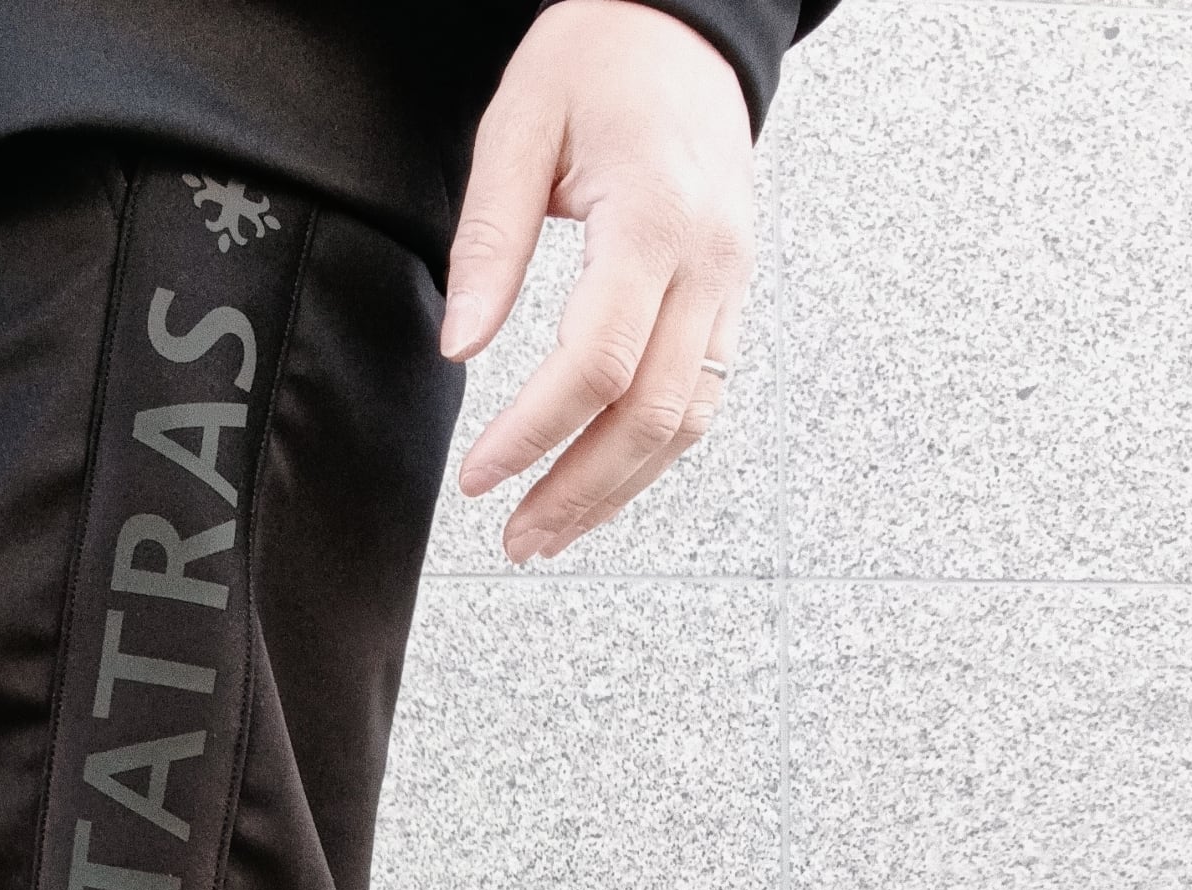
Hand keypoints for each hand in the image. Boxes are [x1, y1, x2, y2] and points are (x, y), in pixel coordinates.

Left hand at [443, 0, 757, 562]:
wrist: (686, 26)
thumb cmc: (600, 62)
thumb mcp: (519, 126)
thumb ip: (488, 241)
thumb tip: (460, 346)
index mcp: (655, 220)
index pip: (597, 363)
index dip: (535, 434)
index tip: (480, 476)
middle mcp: (709, 263)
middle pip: (651, 415)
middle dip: (578, 490)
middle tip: (516, 538)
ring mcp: (730, 285)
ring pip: (687, 423)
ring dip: (616, 492)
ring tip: (549, 533)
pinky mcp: (731, 298)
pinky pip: (701, 398)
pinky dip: (649, 456)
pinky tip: (599, 486)